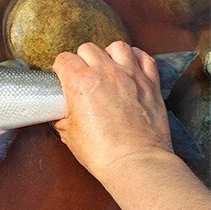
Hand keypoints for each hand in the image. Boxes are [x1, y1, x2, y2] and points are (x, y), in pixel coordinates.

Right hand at [52, 41, 172, 182]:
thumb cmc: (102, 152)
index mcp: (80, 82)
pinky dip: (135, 58)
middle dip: (81, 60)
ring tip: (107, 67)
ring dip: (108, 54)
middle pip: (87, 49)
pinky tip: (129, 67)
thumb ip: (63, 116)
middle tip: (82, 75)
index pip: (64, 59)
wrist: (135, 162)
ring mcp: (130, 75)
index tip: (62, 78)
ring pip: (116, 46)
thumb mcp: (69, 134)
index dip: (60, 69)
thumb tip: (61, 114)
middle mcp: (105, 72)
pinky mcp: (150, 83)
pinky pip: (144, 57)